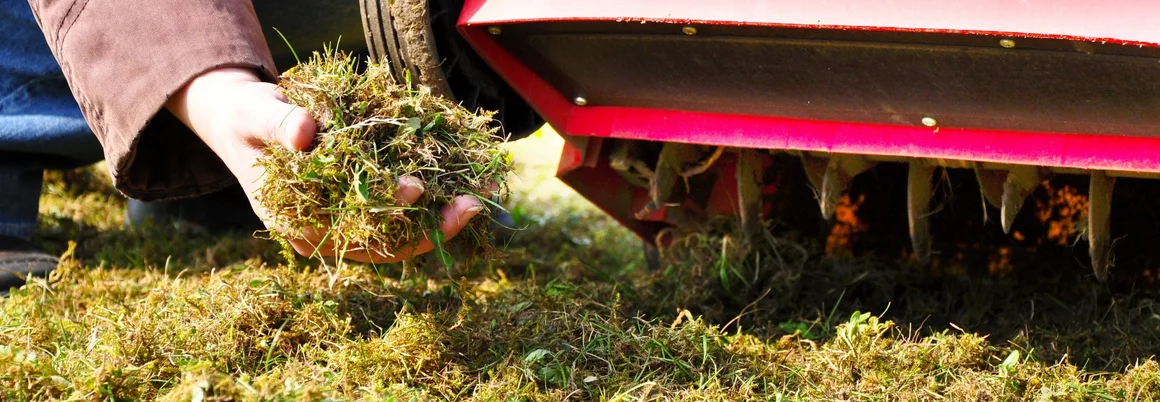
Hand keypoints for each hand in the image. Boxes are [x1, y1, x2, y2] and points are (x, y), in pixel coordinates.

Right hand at [164, 67, 483, 262]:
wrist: (247, 121)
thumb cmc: (247, 120)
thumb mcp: (255, 116)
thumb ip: (279, 125)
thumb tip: (305, 133)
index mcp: (300, 227)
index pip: (350, 234)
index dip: (386, 217)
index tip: (416, 187)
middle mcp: (331, 234)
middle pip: (389, 244)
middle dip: (435, 227)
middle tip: (472, 202)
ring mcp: (352, 221)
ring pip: (406, 232)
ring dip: (447, 216)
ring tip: (484, 193)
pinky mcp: (368, 202)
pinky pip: (408, 209)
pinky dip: (440, 197)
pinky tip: (471, 180)